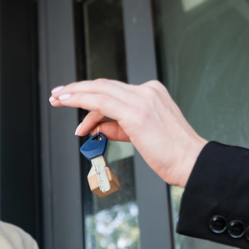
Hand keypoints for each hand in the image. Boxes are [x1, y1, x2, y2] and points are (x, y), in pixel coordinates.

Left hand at [48, 79, 206, 187]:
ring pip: (100, 89)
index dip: (90, 94)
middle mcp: (147, 91)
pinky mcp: (136, 112)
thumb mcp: (142, 136)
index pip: (114, 90)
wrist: (192, 162)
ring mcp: (142, 99)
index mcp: (152, 94)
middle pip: (104, 85)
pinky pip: (101, 101)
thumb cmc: (172, 154)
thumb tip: (98, 127)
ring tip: (57, 100)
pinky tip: (68, 102)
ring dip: (75, 94)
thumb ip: (119, 128)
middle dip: (77, 89)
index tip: (73, 99)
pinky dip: (81, 100)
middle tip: (57, 94)